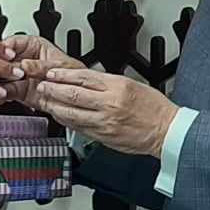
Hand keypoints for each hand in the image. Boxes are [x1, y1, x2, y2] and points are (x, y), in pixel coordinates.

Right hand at [2, 35, 84, 109]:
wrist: (77, 97)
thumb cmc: (74, 74)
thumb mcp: (60, 66)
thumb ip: (41, 66)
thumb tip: (25, 65)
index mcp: (33, 45)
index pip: (12, 43)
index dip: (4, 49)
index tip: (1, 55)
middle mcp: (23, 59)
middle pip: (3, 61)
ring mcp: (19, 76)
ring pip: (1, 76)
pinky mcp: (19, 91)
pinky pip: (5, 91)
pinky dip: (1, 94)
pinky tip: (0, 95)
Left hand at [34, 67, 176, 156]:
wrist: (166, 130)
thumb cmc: (154, 108)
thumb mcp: (132, 84)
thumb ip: (108, 83)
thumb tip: (85, 80)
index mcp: (117, 87)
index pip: (83, 77)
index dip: (64, 75)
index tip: (52, 73)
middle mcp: (109, 104)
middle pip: (73, 94)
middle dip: (53, 89)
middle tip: (42, 85)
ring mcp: (104, 122)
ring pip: (72, 113)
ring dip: (55, 106)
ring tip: (45, 100)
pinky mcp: (103, 136)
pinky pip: (78, 127)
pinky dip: (66, 121)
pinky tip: (60, 116)